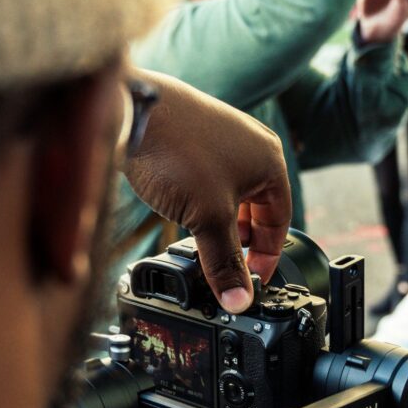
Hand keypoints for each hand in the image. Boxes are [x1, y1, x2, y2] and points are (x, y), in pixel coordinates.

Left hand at [124, 73, 291, 313]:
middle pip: (258, 207)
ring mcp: (224, 138)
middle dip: (242, 239)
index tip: (252, 280)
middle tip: (226, 264)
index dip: (266, 256)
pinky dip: (203, 200)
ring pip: (232, 192)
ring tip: (202, 240)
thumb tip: (239, 300)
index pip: (280, 221)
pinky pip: (210, 177)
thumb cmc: (177, 151)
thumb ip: (225, 262)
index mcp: (271, 163)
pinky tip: (183, 210)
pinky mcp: (196, 135)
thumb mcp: (209, 218)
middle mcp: (253, 146)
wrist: (127, 108)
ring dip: (221, 220)